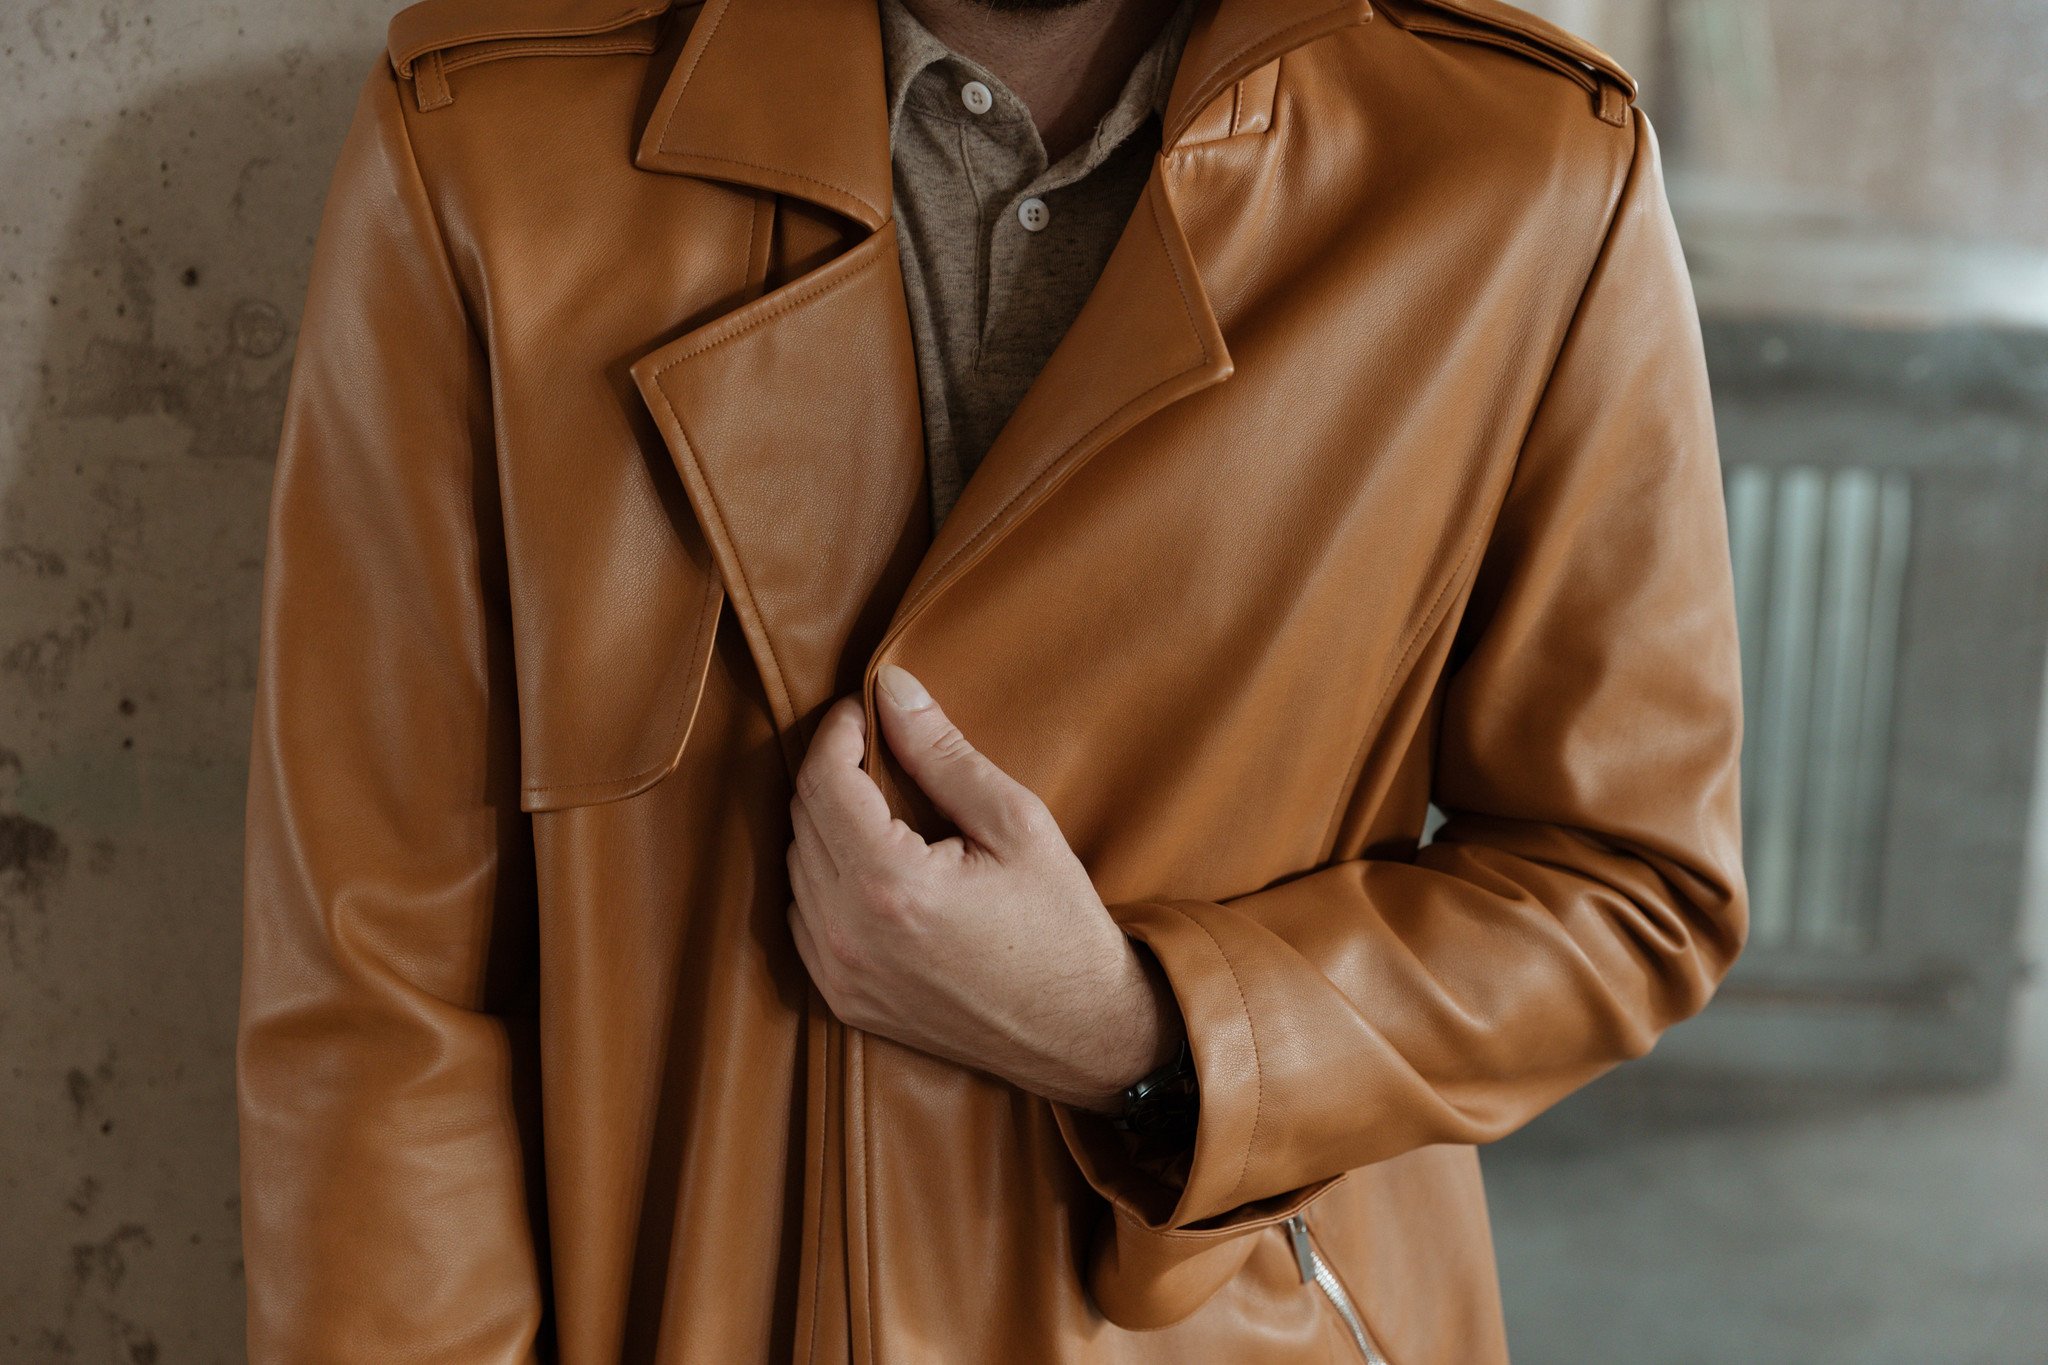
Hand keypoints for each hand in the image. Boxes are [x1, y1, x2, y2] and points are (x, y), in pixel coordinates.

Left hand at [785, 664, 1183, 1112]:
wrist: (1081, 1031)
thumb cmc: (1059, 925)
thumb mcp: (1016, 823)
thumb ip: (943, 753)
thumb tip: (891, 688)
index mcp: (889, 885)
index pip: (824, 781)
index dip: (838, 731)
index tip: (864, 708)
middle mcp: (848, 934)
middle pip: (803, 819)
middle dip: (834, 771)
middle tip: (877, 745)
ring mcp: (839, 975)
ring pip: (797, 867)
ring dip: (827, 824)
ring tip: (881, 804)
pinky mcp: (843, 1002)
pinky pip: (805, 918)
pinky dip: (826, 879)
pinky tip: (874, 865)